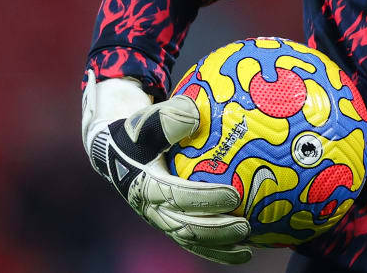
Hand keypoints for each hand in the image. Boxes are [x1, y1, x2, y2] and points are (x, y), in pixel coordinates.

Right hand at [81, 70, 252, 263]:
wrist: (118, 151)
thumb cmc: (140, 132)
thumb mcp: (148, 121)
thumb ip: (168, 117)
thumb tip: (194, 116)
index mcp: (146, 184)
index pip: (177, 196)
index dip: (205, 198)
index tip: (234, 195)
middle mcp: (151, 208)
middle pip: (184, 227)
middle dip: (216, 230)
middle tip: (245, 226)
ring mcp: (161, 219)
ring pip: (190, 240)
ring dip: (219, 247)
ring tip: (248, 249)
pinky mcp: (170, 223)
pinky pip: (194, 241)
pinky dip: (217, 249)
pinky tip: (244, 250)